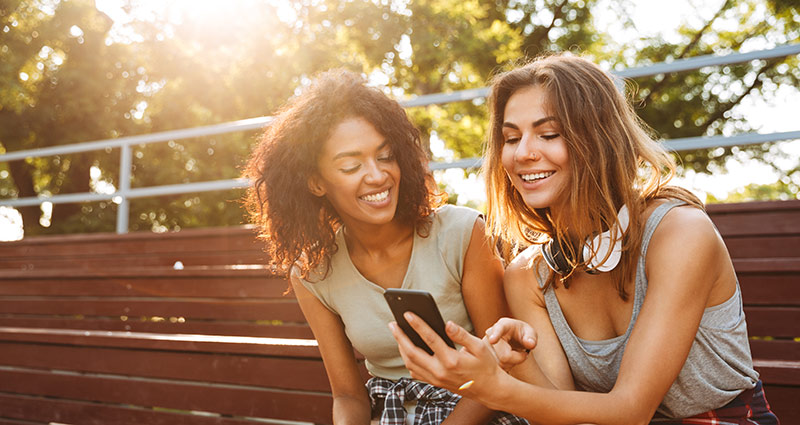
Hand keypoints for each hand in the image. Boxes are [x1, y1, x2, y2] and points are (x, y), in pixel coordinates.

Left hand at [388, 312, 504, 396]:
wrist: (489, 390)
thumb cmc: (486, 366)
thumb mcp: (480, 347)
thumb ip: (462, 335)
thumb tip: (447, 323)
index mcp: (452, 360)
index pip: (430, 339)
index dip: (417, 324)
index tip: (407, 314)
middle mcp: (440, 371)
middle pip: (412, 353)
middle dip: (400, 337)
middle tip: (392, 324)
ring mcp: (436, 379)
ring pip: (410, 364)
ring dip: (401, 348)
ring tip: (397, 334)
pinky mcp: (435, 383)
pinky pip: (415, 372)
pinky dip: (408, 360)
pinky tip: (406, 350)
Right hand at [485, 318, 537, 370]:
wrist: (514, 339)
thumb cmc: (522, 334)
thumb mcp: (530, 333)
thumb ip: (531, 337)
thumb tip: (530, 344)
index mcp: (503, 325)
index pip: (498, 329)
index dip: (495, 335)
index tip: (492, 340)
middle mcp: (490, 334)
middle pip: (503, 355)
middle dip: (517, 358)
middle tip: (524, 354)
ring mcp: (485, 346)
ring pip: (500, 363)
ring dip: (512, 363)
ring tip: (516, 355)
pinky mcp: (484, 357)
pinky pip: (497, 368)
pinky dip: (507, 366)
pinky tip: (509, 360)